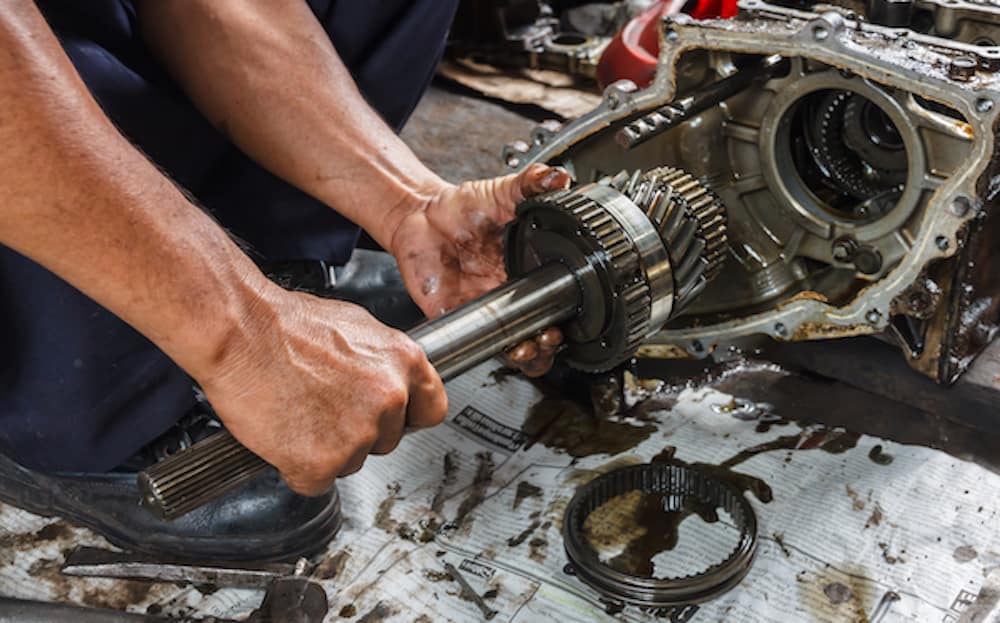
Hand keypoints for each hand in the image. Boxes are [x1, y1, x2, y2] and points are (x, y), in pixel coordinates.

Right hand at [194, 286, 446, 494]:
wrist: (240, 332)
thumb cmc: (285, 326)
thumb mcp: (356, 328)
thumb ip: (382, 362)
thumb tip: (390, 380)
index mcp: (404, 362)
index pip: (431, 410)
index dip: (407, 417)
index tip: (393, 420)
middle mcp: (389, 398)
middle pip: (387, 440)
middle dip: (358, 433)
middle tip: (322, 408)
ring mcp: (359, 434)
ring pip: (352, 462)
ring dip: (327, 450)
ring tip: (298, 413)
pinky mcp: (322, 462)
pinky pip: (316, 482)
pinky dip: (297, 468)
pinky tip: (283, 436)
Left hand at [388, 164, 571, 376]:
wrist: (419, 214)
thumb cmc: (462, 206)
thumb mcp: (501, 192)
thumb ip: (530, 184)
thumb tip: (558, 177)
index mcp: (528, 271)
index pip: (557, 305)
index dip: (567, 319)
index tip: (568, 321)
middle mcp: (511, 296)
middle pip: (540, 335)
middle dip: (550, 347)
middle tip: (549, 338)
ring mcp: (487, 310)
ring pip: (514, 348)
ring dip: (527, 357)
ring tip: (527, 349)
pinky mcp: (459, 317)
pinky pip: (477, 345)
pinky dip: (490, 353)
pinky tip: (498, 347)